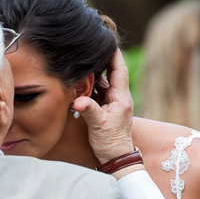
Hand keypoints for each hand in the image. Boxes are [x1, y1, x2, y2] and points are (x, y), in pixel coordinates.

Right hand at [74, 49, 134, 164]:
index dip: (114, 54)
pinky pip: (99, 92)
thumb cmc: (111, 143)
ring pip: (104, 82)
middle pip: (112, 72)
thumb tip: (78, 100)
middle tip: (92, 46)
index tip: (107, 40)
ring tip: (84, 60)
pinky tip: (82, 81)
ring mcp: (113, 103)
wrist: (116, 158)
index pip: (119, 70)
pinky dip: (92, 85)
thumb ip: (89, 110)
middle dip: (103, 59)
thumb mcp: (99, 125)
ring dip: (95, 72)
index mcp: (121, 98)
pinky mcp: (106, 109)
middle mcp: (119, 97)